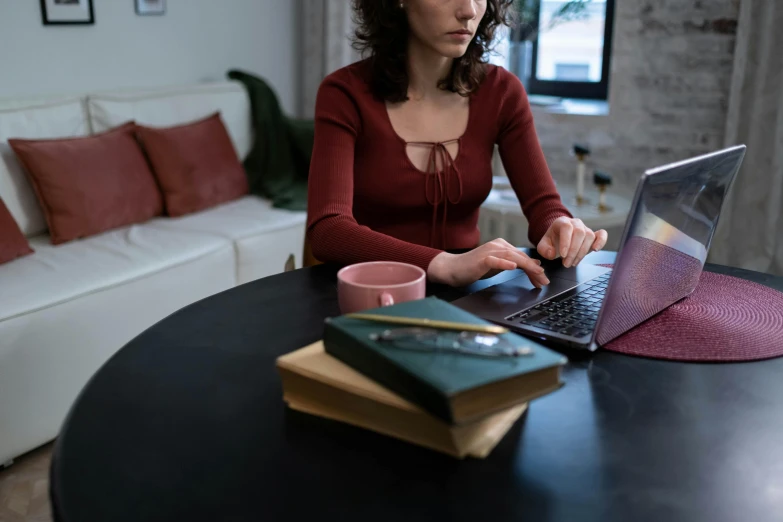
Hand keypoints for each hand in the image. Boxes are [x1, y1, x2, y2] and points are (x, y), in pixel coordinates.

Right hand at [427, 238, 549, 287]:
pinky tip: (513, 267)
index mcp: (503, 246)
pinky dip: (504, 263)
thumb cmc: (474, 267)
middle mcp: (498, 245)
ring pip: (512, 257)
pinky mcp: (481, 258)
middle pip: (520, 257)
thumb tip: (535, 264)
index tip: (543, 280)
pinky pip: (495, 260)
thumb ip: (515, 263)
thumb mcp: (499, 266)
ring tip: (536, 273)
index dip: (535, 269)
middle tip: (544, 280)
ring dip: (525, 266)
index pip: (523, 257)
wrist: (453, 268)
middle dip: (534, 269)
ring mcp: (490, 251)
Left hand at [536, 217, 607, 267]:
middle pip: (579, 233)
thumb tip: (552, 253)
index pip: (566, 227)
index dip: (566, 241)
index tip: (563, 255)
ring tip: (573, 263)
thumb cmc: (552, 242)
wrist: (559, 239)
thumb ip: (544, 250)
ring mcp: (586, 228)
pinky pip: (601, 234)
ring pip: (589, 236)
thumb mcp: (543, 245)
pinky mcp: (594, 235)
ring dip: (582, 252)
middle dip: (573, 251)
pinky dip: (601, 241)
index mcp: (562, 222)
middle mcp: (575, 223)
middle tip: (566, 264)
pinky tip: (596, 249)